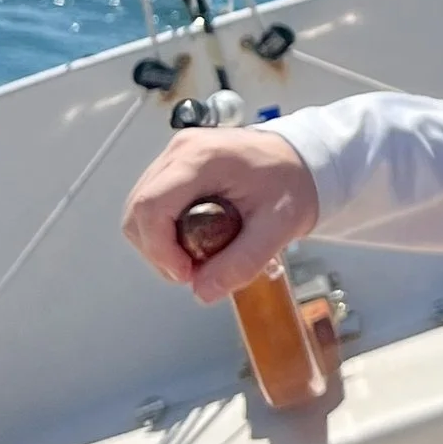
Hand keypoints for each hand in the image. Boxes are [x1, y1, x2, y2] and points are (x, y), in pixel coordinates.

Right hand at [122, 128, 317, 302]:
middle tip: (196, 270)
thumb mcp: (279, 227)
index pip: (152, 206)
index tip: (187, 274)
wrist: (303, 159)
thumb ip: (243, 262)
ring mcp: (175, 155)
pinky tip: (196, 239)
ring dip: (160, 244)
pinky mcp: (176, 165)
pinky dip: (165, 231)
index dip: (160, 249)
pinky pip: (153, 205)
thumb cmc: (294, 184)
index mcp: (203, 158)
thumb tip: (202, 292)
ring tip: (199, 257)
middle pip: (139, 212)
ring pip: (140, 211)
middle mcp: (181, 150)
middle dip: (160, 252)